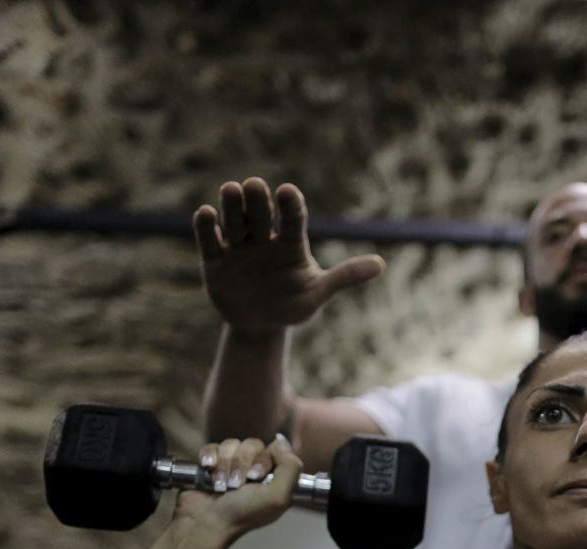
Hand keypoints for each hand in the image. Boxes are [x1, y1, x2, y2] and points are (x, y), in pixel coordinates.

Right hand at [174, 434, 304, 537]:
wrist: (206, 523)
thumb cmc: (242, 514)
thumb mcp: (278, 497)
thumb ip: (291, 467)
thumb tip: (281, 440)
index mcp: (273, 477)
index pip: (275, 449)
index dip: (263, 460)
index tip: (255, 478)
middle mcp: (254, 469)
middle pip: (252, 444)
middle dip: (241, 464)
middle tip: (236, 485)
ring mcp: (232, 466)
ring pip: (231, 444)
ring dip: (225, 465)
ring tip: (220, 486)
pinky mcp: (211, 464)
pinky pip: (212, 447)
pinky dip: (209, 457)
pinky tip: (208, 469)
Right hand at [193, 178, 384, 333]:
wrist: (261, 325)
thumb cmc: (293, 305)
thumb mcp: (318, 293)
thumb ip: (345, 276)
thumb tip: (381, 265)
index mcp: (291, 243)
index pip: (292, 219)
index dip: (289, 206)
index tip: (287, 191)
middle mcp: (263, 239)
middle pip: (260, 215)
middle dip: (257, 201)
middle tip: (253, 185)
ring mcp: (238, 248)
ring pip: (234, 222)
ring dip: (232, 206)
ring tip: (231, 189)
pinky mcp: (215, 261)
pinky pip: (209, 241)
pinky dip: (206, 228)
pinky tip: (205, 214)